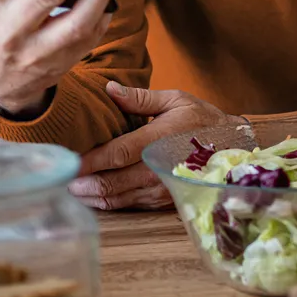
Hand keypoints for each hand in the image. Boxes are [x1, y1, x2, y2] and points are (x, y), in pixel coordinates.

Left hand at [69, 82, 243, 210]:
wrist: (234, 149)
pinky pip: (132, 205)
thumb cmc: (203, 121)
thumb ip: (140, 98)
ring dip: (93, 197)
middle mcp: (158, 167)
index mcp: (158, 139)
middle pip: (113, 181)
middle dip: (84, 184)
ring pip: (120, 198)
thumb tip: (109, 90)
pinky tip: (95, 199)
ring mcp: (162, 188)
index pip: (117, 153)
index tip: (68, 162)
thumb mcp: (176, 100)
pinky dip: (111, 203)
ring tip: (72, 192)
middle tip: (61, 181)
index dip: (90, 161)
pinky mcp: (165, 201)